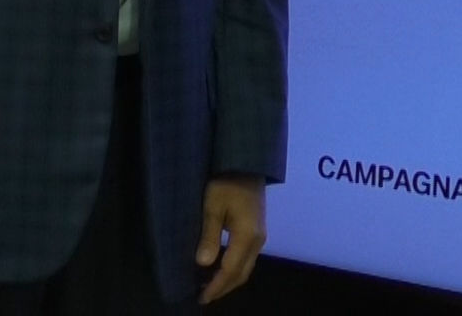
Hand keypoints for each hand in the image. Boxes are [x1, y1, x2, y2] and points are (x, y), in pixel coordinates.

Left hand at [196, 175, 266, 303]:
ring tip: (209, 286)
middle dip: (223, 288)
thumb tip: (203, 264)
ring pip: (246, 268)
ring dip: (229, 280)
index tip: (201, 297)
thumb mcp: (213, 206)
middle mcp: (257, 241)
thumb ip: (210, 235)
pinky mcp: (257, 231)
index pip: (230, 270)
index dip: (216, 286)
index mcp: (247, 236)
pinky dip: (233, 269)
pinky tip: (220, 268)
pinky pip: (246, 259)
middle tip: (203, 297)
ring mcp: (260, 236)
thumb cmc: (226, 182)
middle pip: (242, 274)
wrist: (247, 164)